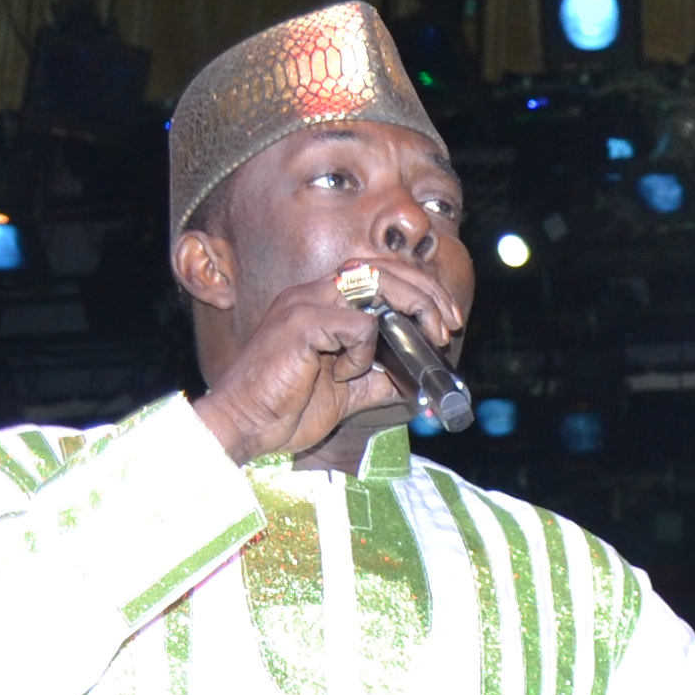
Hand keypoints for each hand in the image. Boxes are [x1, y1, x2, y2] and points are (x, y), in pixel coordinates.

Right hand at [190, 254, 464, 466]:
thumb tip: (420, 382)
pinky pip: (356, 325)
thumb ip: (380, 380)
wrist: (245, 426)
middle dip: (427, 292)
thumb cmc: (286, 409)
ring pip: (374, 283)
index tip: (446, 322)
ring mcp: (304, 303)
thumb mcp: (347, 393)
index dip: (419, 290)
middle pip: (382, 268)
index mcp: (322, 302)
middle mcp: (313, 292)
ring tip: (428, 340)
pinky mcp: (301, 323)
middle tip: (449, 326)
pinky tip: (344, 375)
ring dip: (412, 309)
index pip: (379, 274)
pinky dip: (364, 352)